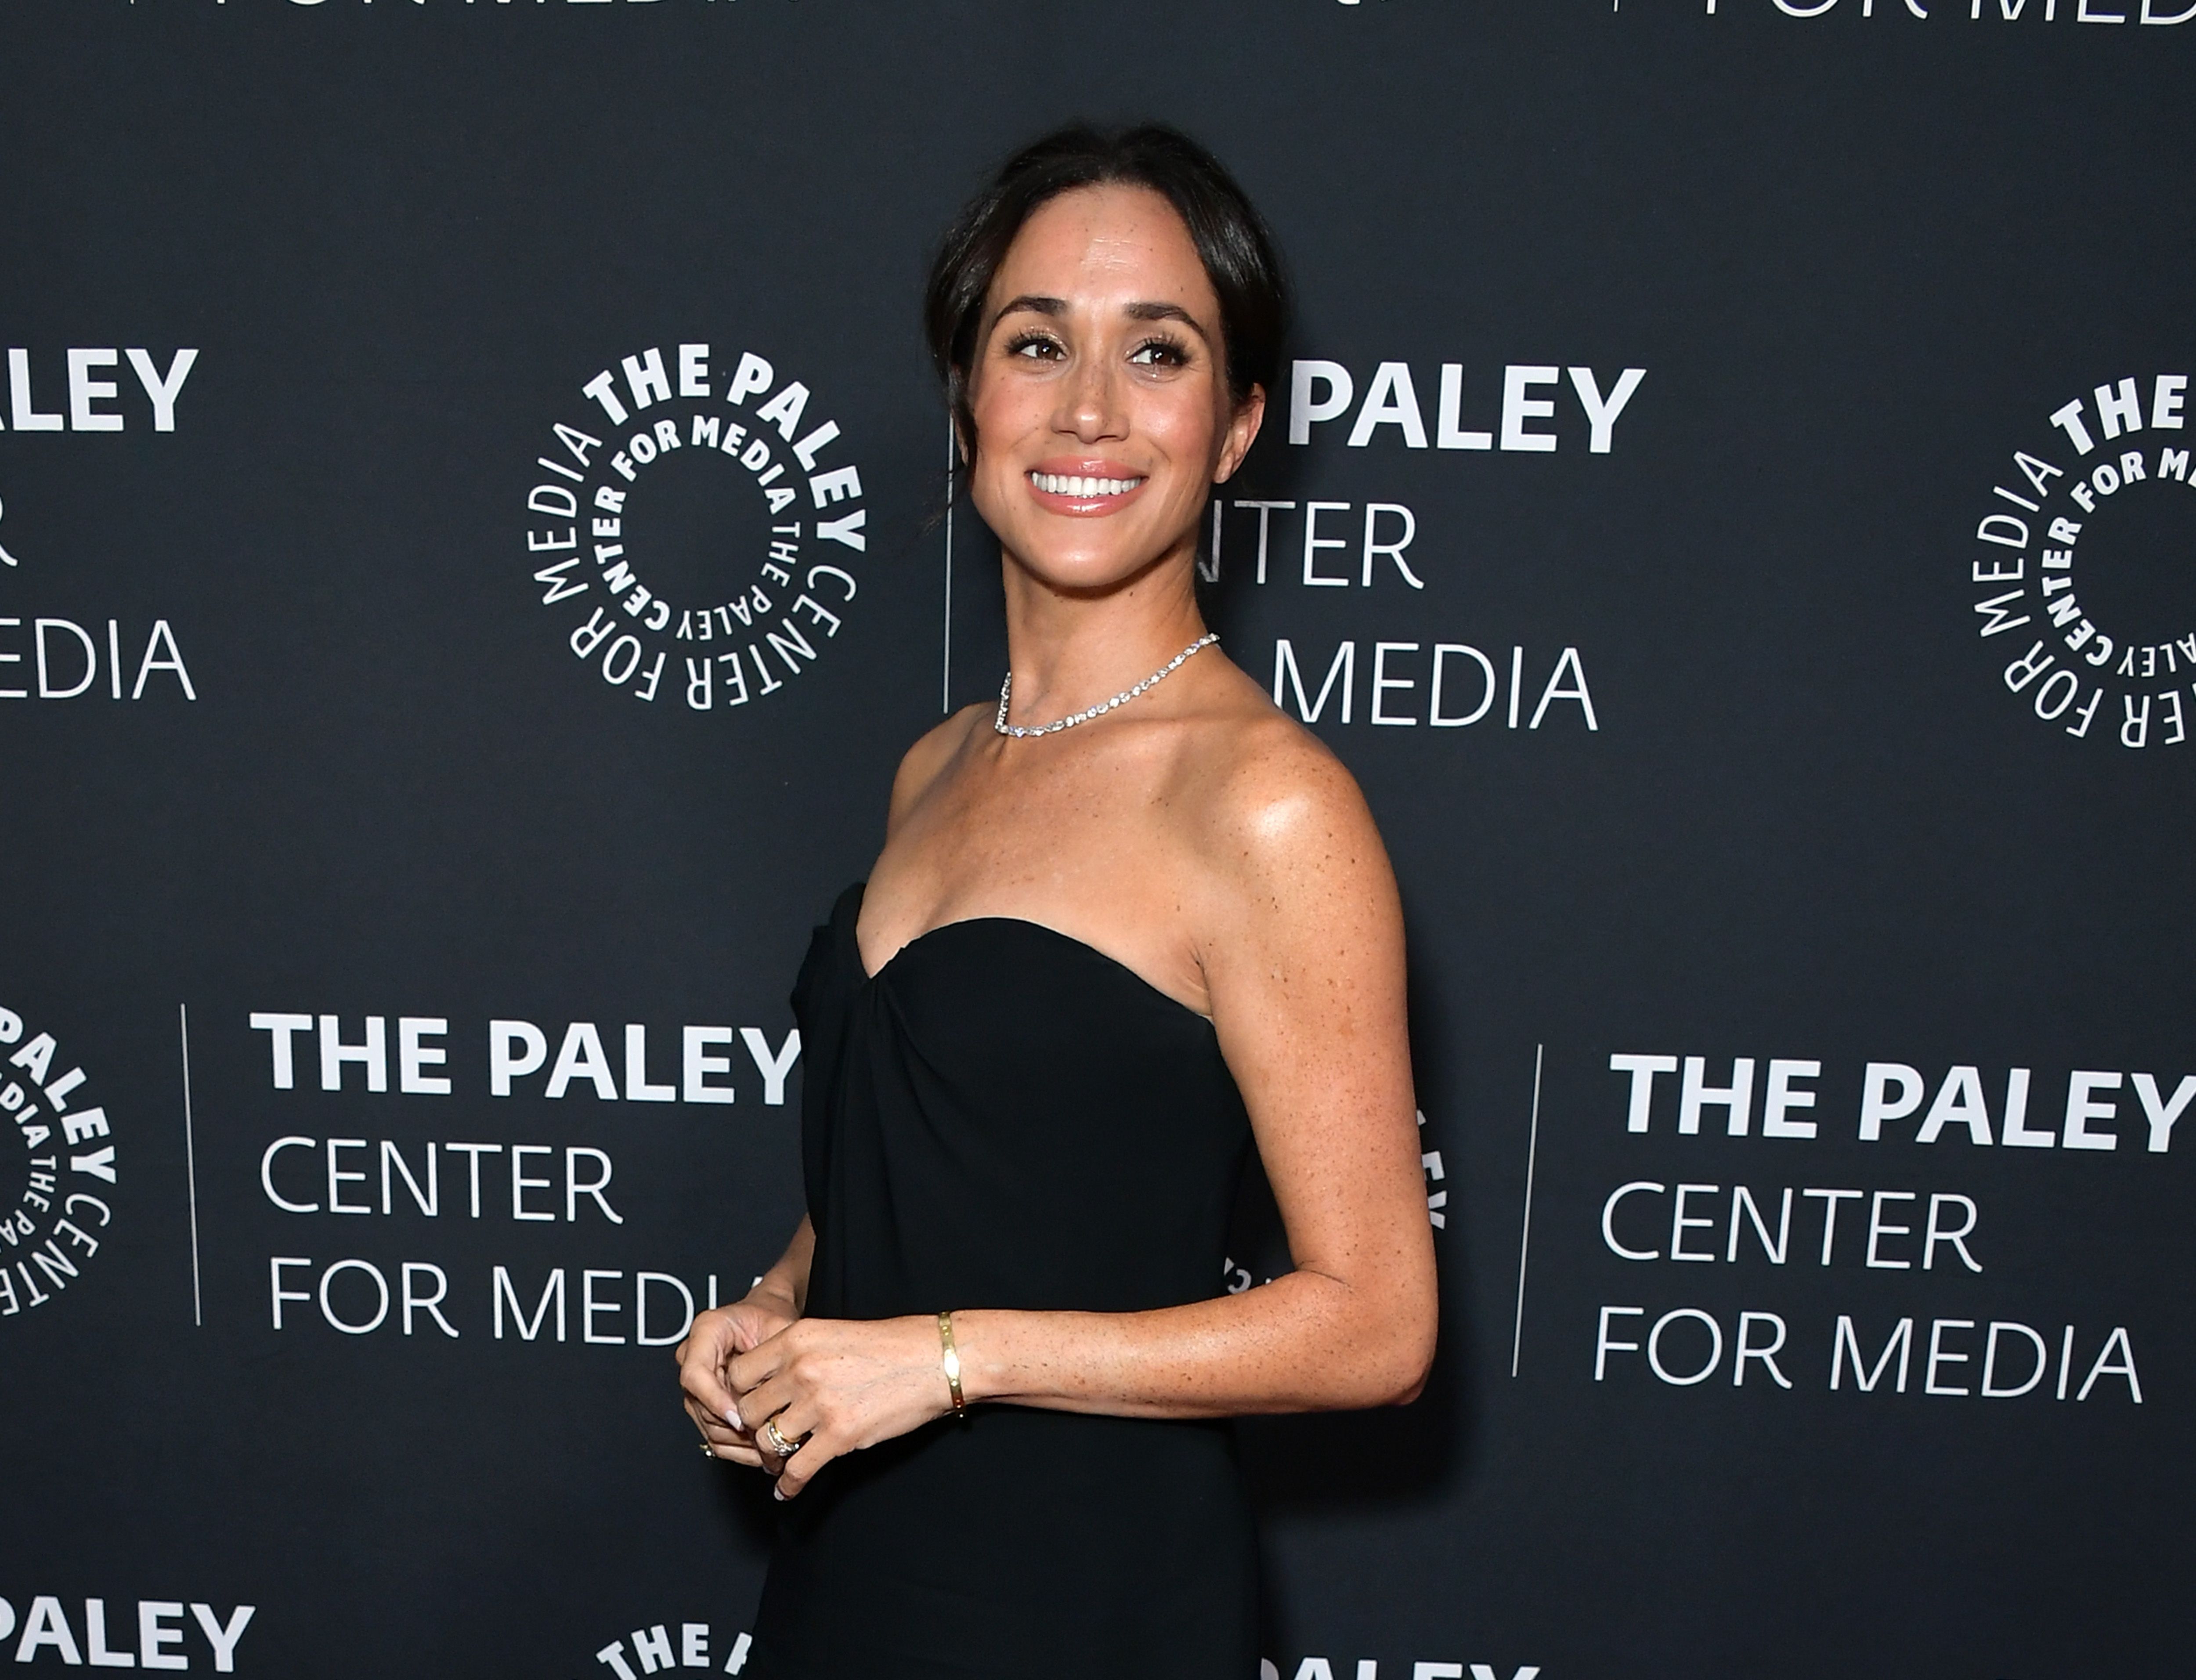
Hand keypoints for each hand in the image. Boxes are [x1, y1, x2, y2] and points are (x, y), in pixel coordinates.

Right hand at [678, 1292, 798, 1467]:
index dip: (715, 1400)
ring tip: (771, 1451)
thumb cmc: (772, 1317)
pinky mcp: (703, 1403)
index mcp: (705, 1331)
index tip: (740, 1418)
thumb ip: (775, 1356)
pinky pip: (713, 1433)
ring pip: (706, 1425)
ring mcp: (695, 1383)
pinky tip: (763, 1454)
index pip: (695, 1374)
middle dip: (732, 1427)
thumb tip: (775, 1396)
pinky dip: (737, 1448)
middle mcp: (692, 1357)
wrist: (766, 1317)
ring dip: (737, 1443)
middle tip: (765, 1440)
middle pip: (699, 1405)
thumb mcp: (780, 1327)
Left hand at [728, 1316, 954, 1499]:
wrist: (933, 1359)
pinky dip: (788, 1484)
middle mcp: (801, 1368)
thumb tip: (770, 1381)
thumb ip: (797, 1353)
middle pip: (749, 1410)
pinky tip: (787, 1488)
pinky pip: (797, 1469)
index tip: (750, 1404)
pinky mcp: (839, 1434)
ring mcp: (819, 1402)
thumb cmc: (890, 1345)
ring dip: (771, 1456)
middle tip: (763, 1435)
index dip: (740, 1393)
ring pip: (768, 1441)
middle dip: (754, 1427)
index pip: (740, 1372)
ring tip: (779, 1461)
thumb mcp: (832, 1333)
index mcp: (797, 1338)